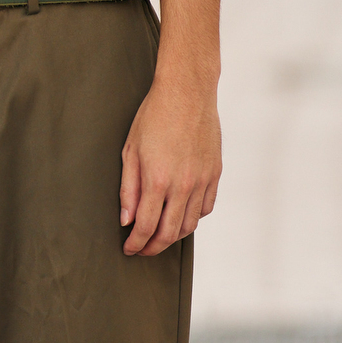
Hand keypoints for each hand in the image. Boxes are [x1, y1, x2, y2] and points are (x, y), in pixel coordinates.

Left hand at [119, 75, 220, 256]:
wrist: (187, 92)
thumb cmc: (155, 116)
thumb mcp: (130, 151)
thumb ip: (128, 189)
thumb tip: (126, 219)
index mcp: (157, 180)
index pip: (146, 226)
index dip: (136, 243)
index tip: (129, 249)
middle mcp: (183, 185)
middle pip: (169, 233)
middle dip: (153, 247)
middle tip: (142, 249)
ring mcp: (202, 181)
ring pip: (190, 224)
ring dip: (173, 236)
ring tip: (160, 235)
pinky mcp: (215, 174)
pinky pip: (206, 207)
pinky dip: (193, 218)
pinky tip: (181, 215)